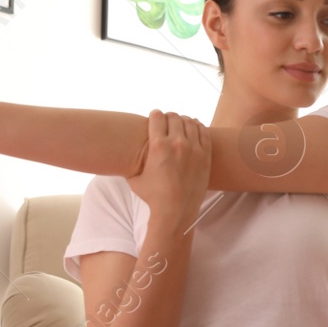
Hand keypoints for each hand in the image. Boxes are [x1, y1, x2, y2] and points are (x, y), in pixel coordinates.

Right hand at [128, 110, 212, 232]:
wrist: (176, 211)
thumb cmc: (153, 196)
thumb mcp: (134, 178)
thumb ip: (132, 163)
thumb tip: (121, 158)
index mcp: (158, 146)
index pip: (157, 116)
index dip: (155, 116)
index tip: (155, 118)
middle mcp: (177, 144)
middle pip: (174, 117)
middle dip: (169, 118)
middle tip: (167, 123)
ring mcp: (194, 149)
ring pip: (189, 122)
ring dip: (183, 121)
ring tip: (180, 125)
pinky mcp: (205, 156)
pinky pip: (203, 132)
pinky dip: (198, 127)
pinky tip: (193, 129)